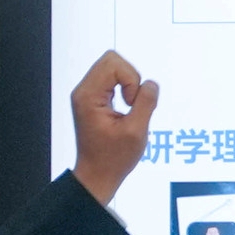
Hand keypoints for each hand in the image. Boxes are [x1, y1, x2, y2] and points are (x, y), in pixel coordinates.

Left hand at [70, 50, 159, 205]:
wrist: (97, 175)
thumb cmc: (113, 159)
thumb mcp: (136, 132)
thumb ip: (146, 103)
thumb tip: (151, 84)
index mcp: (88, 97)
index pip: (113, 64)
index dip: (131, 80)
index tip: (132, 104)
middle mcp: (83, 91)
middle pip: (111, 60)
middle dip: (131, 78)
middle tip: (132, 103)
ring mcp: (86, 94)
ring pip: (113, 67)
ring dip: (129, 83)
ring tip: (129, 107)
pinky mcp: (93, 98)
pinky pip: (111, 79)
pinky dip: (125, 88)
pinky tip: (126, 107)